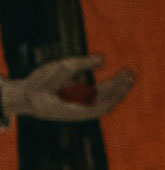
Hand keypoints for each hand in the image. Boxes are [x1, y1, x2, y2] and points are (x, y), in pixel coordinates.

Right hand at [1, 55, 134, 123]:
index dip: (115, 89)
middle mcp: (83, 112)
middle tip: (131, 72)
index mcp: (76, 108)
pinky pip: (102, 98)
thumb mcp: (57, 69)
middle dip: (121, 86)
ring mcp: (84, 109)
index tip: (124, 76)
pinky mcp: (83, 104)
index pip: (103, 101)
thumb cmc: (40, 84)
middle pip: (108, 101)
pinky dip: (112, 90)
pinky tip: (120, 80)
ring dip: (119, 88)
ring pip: (107, 100)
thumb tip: (103, 58)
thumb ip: (80, 64)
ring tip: (129, 74)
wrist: (27, 99)